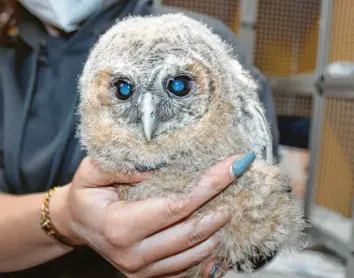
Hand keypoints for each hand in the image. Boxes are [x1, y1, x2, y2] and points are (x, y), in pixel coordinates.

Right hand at [51, 154, 249, 277]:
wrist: (78, 223)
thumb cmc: (87, 194)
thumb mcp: (93, 171)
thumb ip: (124, 166)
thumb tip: (162, 165)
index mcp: (119, 227)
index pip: (176, 206)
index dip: (208, 185)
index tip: (234, 166)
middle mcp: (132, 255)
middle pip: (191, 232)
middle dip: (219, 206)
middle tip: (238, 180)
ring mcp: (141, 271)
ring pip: (193, 252)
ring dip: (217, 229)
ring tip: (228, 205)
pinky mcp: (148, 277)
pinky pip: (186, 267)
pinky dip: (206, 250)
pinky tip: (214, 232)